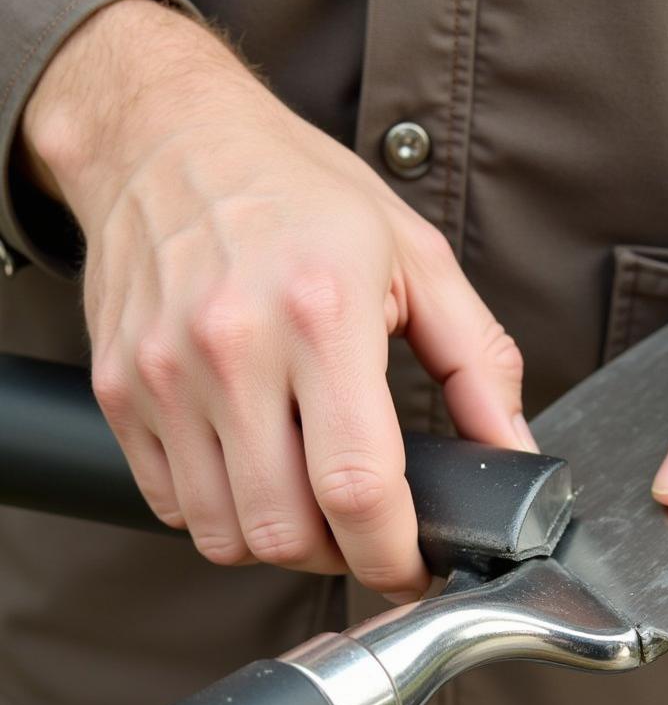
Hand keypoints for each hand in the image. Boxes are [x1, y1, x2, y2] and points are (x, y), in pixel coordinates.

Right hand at [22, 0, 533, 596]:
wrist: (169, 138)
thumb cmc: (301, 193)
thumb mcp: (416, 259)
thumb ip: (479, 363)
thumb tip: (512, 450)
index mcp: (323, 315)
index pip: (357, 487)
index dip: (394, 555)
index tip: (414, 566)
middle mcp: (231, 350)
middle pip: (284, 532)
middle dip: (340, 558)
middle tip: (367, 530)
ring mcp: (162, 375)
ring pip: (224, 535)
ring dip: (280, 541)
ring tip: (310, 501)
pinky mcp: (118, 390)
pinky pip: (171, 505)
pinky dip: (221, 513)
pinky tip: (254, 470)